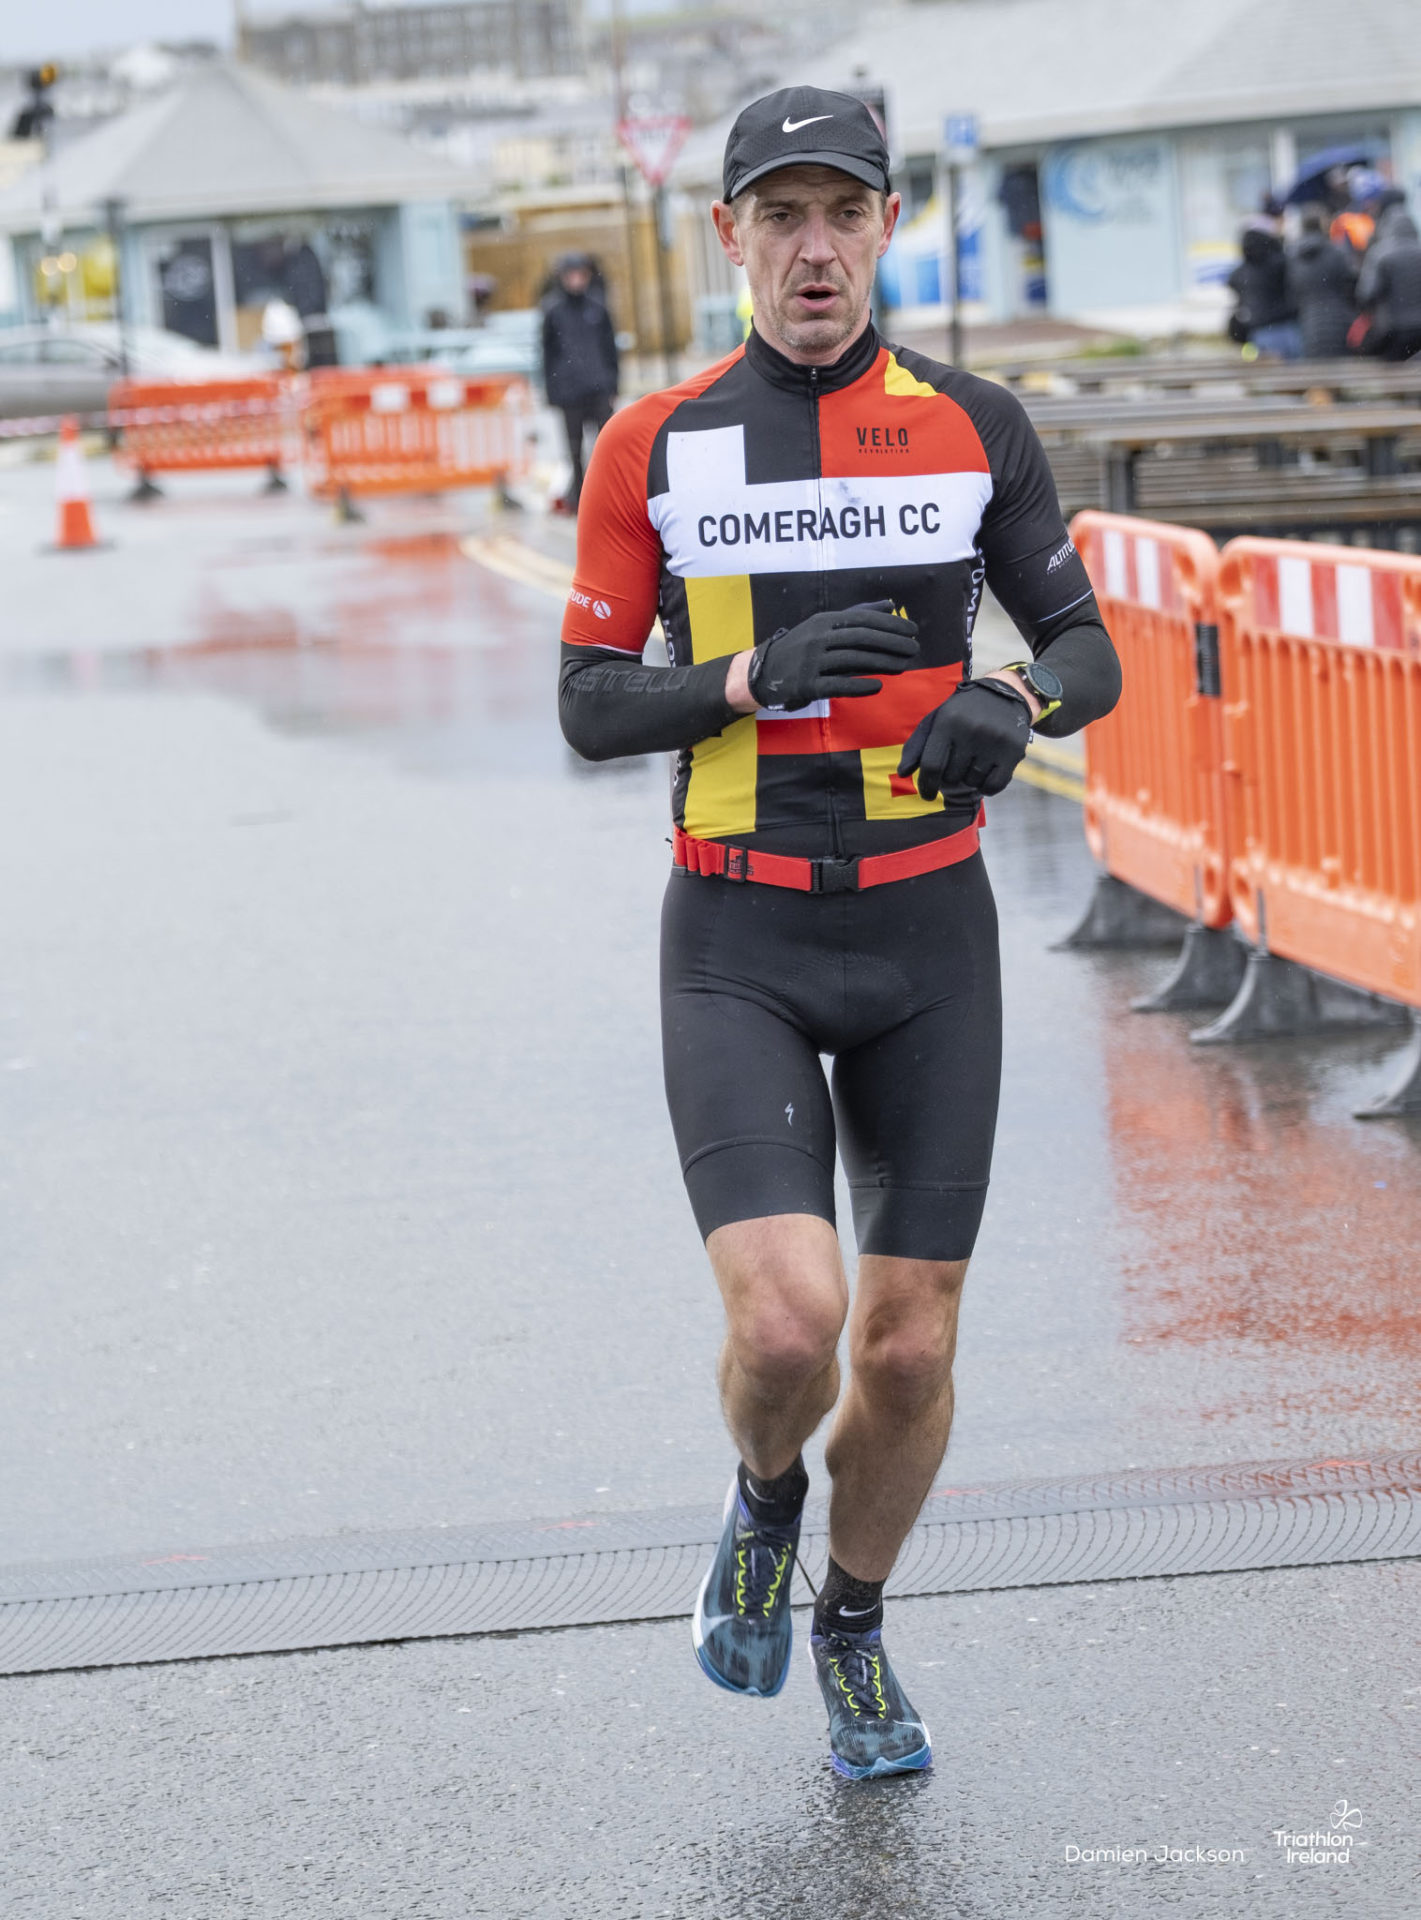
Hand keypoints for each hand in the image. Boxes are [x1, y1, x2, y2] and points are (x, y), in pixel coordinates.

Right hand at [747, 601, 917, 710]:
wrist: (763, 672)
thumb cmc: (801, 647)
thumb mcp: (824, 625)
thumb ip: (858, 614)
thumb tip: (890, 604)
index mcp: (824, 621)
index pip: (862, 619)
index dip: (890, 624)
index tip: (913, 630)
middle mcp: (817, 638)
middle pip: (861, 637)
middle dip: (892, 642)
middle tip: (914, 649)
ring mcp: (811, 662)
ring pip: (853, 660)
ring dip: (882, 663)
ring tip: (904, 666)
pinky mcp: (807, 685)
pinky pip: (837, 685)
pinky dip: (859, 685)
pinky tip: (878, 686)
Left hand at [897, 677, 1030, 801]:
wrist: (1003, 693)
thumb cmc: (962, 712)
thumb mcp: (936, 720)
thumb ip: (916, 746)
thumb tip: (903, 773)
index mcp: (947, 722)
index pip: (931, 765)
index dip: (926, 785)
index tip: (927, 795)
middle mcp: (971, 731)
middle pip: (951, 777)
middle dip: (950, 775)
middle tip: (958, 759)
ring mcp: (994, 741)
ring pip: (972, 782)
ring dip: (969, 778)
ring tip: (974, 759)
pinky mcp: (1013, 751)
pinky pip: (993, 786)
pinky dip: (986, 786)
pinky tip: (985, 772)